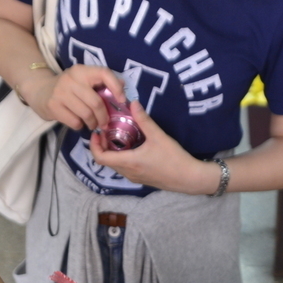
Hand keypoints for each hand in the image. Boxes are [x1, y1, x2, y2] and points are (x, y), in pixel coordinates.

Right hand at [24, 64, 125, 131]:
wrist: (39, 91)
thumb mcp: (83, 81)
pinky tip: (78, 122)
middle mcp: (71, 79)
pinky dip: (80, 126)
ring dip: (92, 123)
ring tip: (92, 124)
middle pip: (96, 102)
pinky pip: (75, 122)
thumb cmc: (68, 89)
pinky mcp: (53, 106)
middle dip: (103, 116)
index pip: (104, 73)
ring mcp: (60, 92)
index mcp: (82, 70)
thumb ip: (101, 83)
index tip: (121, 101)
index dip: (116, 87)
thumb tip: (123, 85)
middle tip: (104, 123)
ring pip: (86, 114)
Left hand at [89, 101, 217, 194]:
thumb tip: (133, 103)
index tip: (97, 131)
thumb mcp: (158, 136)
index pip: (100, 157)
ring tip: (117, 136)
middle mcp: (127, 172)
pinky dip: (121, 157)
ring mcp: (134, 177)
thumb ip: (144, 120)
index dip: (93, 144)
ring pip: (114, 165)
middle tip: (107, 130)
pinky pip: (124, 168)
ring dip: (112, 152)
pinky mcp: (141, 179)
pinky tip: (131, 146)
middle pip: (105, 161)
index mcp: (128, 162)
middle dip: (102, 145)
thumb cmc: (173, 158)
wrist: (189, 178)